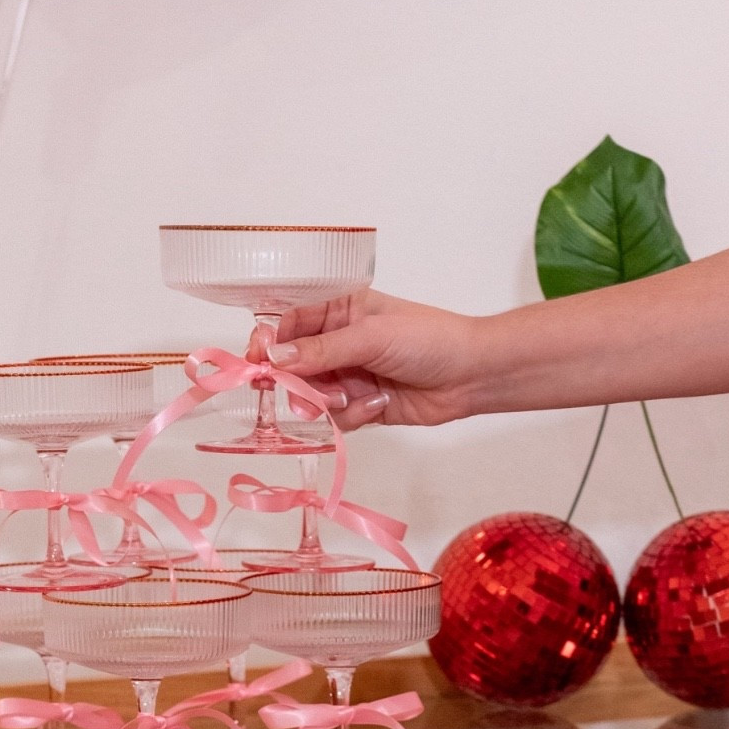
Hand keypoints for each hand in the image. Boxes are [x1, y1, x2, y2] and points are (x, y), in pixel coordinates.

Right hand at [260, 290, 480, 430]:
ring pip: (310, 396)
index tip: (257, 361)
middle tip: (303, 393)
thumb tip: (274, 357)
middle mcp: (338, 342)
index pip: (288, 323)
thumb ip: (321, 350)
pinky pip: (334, 418)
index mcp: (339, 310)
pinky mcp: (359, 406)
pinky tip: (376, 405)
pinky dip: (350, 416)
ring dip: (326, 402)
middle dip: (297, 382)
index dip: (269, 342)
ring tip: (351, 398)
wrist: (471, 375)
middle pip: (291, 365)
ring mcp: (347, 375)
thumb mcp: (371, 336)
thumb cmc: (429, 339)